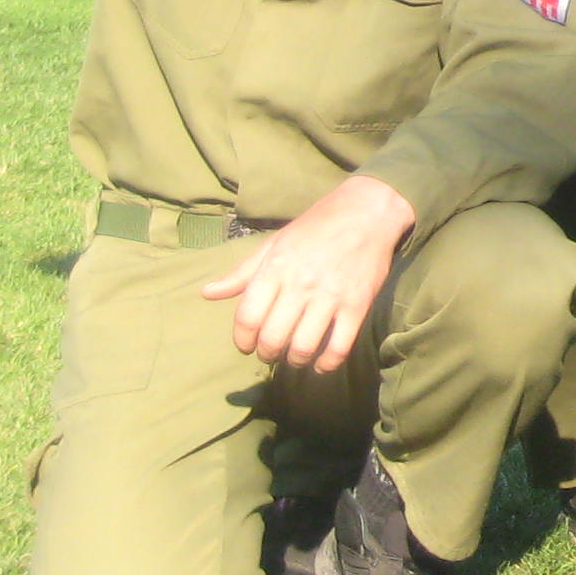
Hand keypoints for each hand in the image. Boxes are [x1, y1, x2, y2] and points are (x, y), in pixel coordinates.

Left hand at [199, 173, 415, 373]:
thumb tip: (207, 293)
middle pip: (273, 338)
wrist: (368, 210)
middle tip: (271, 352)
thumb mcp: (274, 243)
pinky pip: (339, 346)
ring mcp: (331, 296)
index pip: (247, 317)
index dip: (242, 340)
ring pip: (304, 347)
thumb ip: (242, 273)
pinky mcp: (358, 304)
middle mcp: (301, 284)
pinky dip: (327, 363)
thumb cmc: (316, 227)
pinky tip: (321, 364)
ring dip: (294, 360)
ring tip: (295, 356)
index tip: (246, 345)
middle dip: (267, 354)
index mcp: (276, 268)